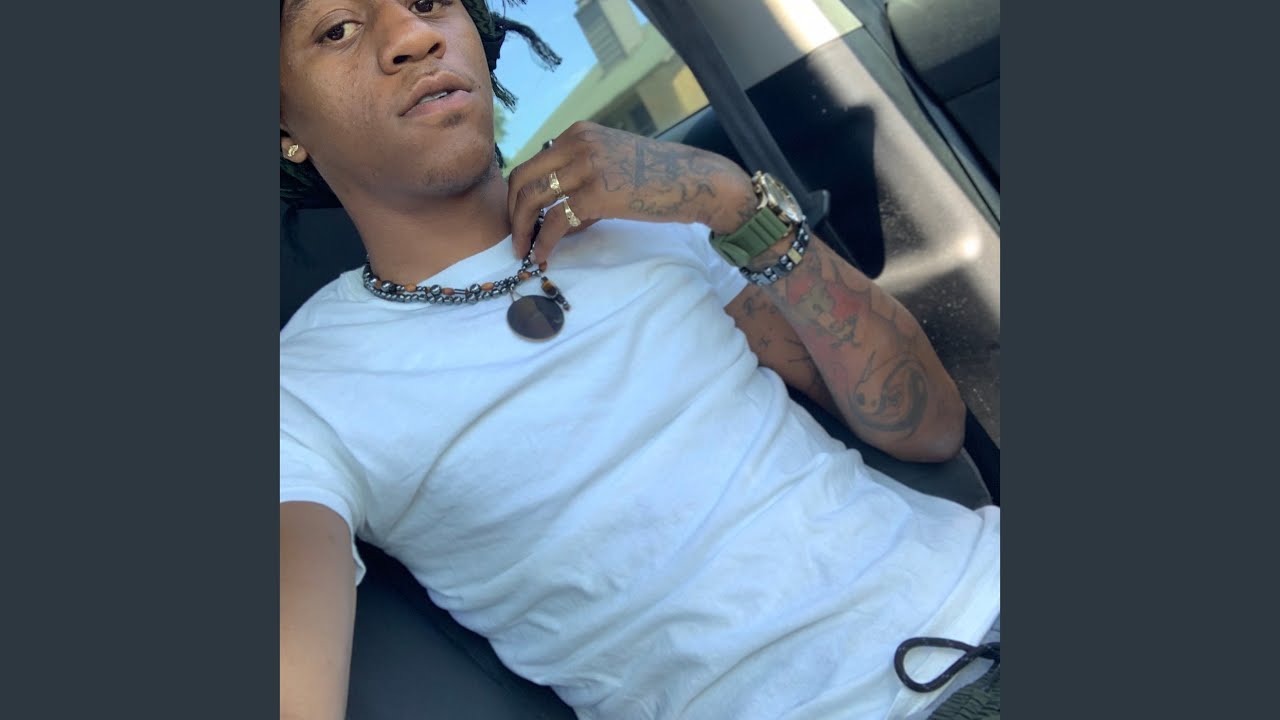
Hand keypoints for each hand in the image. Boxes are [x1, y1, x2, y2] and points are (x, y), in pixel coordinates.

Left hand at [506, 121, 756, 263]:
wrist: (695, 181)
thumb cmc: (657, 179)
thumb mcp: (612, 167)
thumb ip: (580, 182)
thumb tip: (553, 219)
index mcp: (578, 134)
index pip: (532, 163)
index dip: (519, 195)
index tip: (520, 219)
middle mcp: (577, 143)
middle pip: (522, 177)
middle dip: (513, 212)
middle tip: (515, 238)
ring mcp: (586, 165)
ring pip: (532, 198)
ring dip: (522, 229)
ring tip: (523, 250)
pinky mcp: (597, 192)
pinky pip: (556, 220)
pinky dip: (544, 242)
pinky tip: (543, 255)